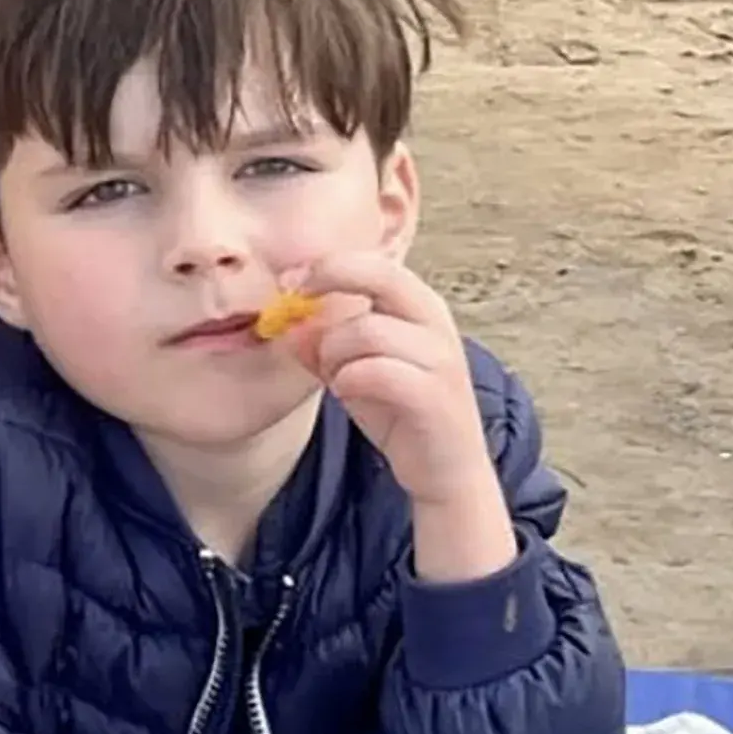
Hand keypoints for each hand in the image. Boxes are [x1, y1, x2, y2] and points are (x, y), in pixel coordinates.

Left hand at [286, 254, 496, 508]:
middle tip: (294, 299)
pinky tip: (345, 391)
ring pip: (366, 329)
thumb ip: (323, 342)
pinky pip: (376, 371)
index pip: (373, 262)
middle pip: (382, 275)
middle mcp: (435, 321)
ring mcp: (441, 357)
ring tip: (334, 375)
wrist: (444, 472)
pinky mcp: (435, 395)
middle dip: (330, 278)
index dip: (327, 264)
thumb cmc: (399, 411)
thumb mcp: (353, 369)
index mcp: (418, 304)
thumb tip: (287, 324)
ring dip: (333, 353)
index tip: (288, 280)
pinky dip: (349, 379)